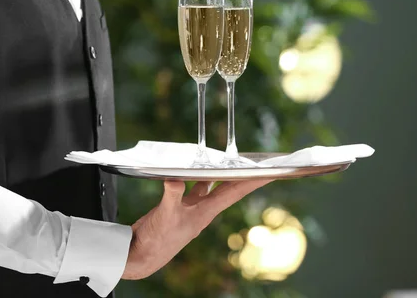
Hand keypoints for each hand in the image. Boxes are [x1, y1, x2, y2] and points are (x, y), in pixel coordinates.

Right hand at [121, 179, 270, 279]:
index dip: (255, 181)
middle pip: (232, 188)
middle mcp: (205, 209)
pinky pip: (197, 188)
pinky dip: (200, 178)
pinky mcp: (182, 206)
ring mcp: (194, 208)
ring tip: (237, 162)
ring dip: (226, 175)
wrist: (143, 255)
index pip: (238, 191)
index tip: (272, 172)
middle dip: (248, 175)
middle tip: (262, 164)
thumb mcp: (166, 215)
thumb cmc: (157, 240)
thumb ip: (172, 196)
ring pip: (216, 187)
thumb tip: (176, 180)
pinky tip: (201, 170)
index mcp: (207, 211)